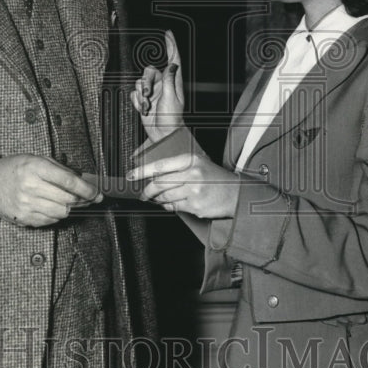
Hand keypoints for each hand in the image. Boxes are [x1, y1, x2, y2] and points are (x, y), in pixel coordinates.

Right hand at [0, 155, 100, 227]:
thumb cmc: (14, 168)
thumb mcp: (36, 159)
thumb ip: (60, 168)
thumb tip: (83, 180)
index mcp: (36, 168)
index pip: (69, 182)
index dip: (88, 189)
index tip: (97, 193)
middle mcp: (31, 187)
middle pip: (68, 200)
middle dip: (83, 200)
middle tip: (89, 198)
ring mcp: (27, 205)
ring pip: (62, 212)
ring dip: (71, 208)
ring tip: (71, 202)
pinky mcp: (24, 218)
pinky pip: (50, 220)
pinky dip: (57, 215)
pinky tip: (54, 207)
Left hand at [126, 152, 240, 218]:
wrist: (236, 193)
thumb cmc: (216, 178)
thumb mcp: (200, 163)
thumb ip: (179, 166)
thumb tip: (155, 173)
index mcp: (191, 160)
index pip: (160, 165)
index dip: (142, 171)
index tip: (131, 175)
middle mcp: (192, 174)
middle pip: (159, 183)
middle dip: (147, 190)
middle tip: (143, 193)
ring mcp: (194, 191)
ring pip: (165, 196)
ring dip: (158, 199)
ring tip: (157, 199)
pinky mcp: (196, 205)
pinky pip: (175, 207)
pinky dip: (169, 206)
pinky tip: (170, 204)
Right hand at [130, 29, 184, 141]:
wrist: (162, 134)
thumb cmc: (171, 119)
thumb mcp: (171, 97)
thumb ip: (169, 80)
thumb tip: (172, 64)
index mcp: (173, 82)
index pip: (173, 59)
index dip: (171, 45)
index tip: (168, 34)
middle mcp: (163, 85)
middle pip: (149, 71)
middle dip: (146, 82)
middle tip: (148, 94)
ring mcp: (153, 92)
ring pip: (140, 82)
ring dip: (141, 94)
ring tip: (146, 105)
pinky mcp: (144, 100)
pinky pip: (135, 93)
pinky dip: (137, 101)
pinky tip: (143, 108)